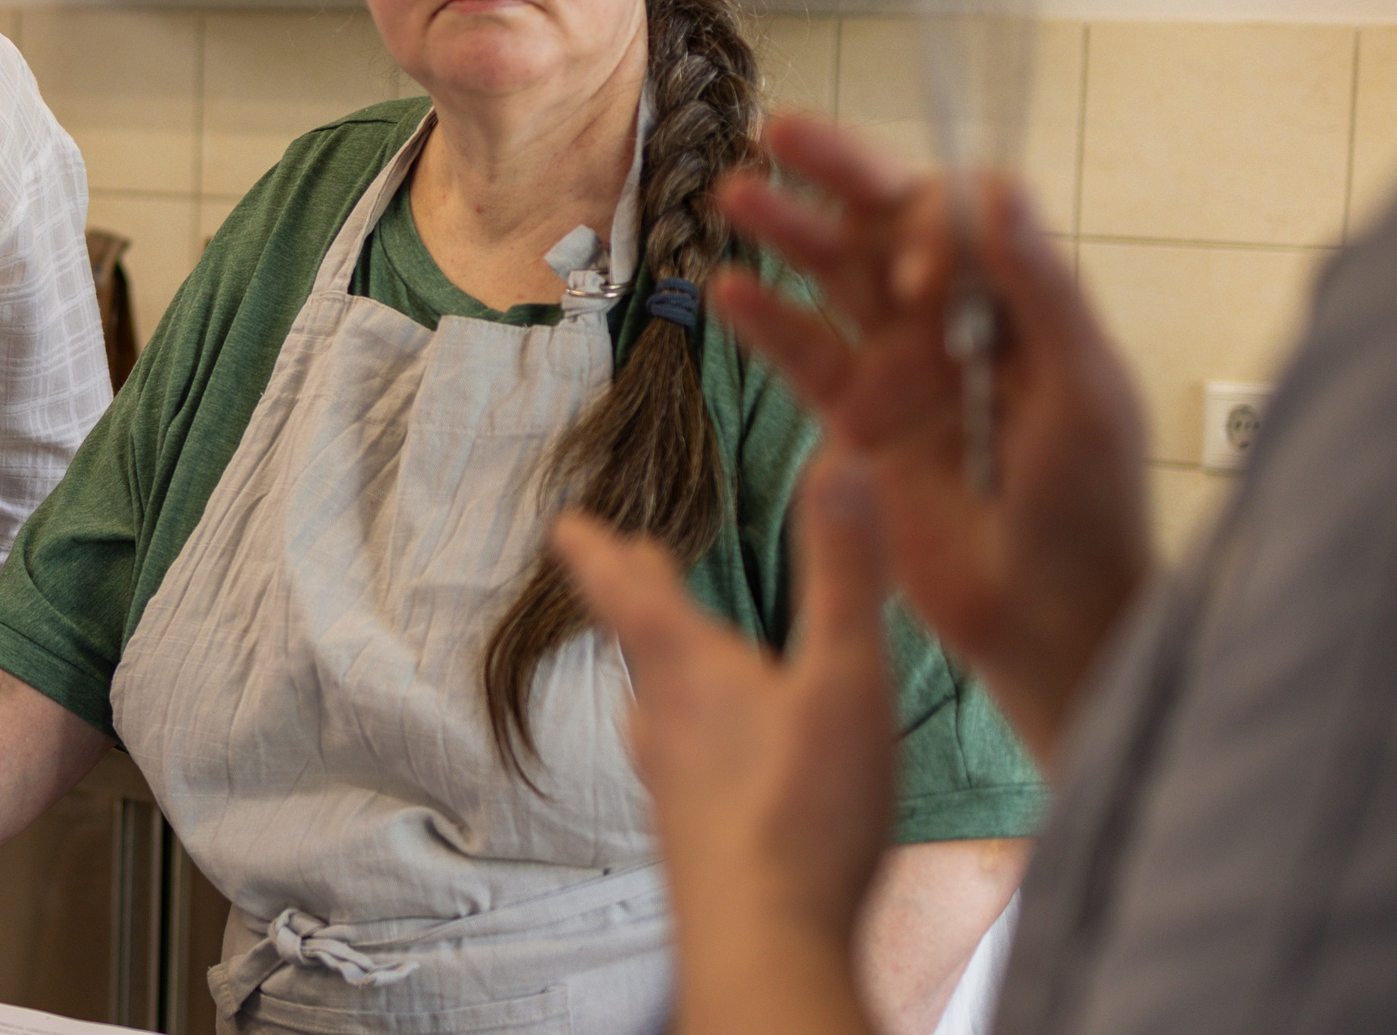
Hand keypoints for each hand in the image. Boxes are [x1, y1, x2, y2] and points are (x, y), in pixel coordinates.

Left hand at [556, 452, 890, 1034]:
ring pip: (658, 709)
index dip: (599, 549)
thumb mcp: (845, 679)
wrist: (766, 952)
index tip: (566, 520)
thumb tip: (842, 459)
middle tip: (623, 560)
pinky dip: (693, 737)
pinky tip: (718, 763)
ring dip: (662, 669)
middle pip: (642, 644)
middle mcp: (665, 724)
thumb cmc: (804, 815)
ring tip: (670, 655)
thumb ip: (844, 575)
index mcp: (689, 671)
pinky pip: (685, 766)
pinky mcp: (695, 839)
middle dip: (636, 596)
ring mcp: (673, 786)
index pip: (630, 590)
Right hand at [710, 114, 1150, 763]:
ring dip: (788, 231)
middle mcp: (956, 321)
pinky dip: (765, 320)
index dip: (936, 222)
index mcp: (1019, 303)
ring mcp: (901, 366)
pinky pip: (801, 353)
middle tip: (780, 132)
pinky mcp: (855, 418)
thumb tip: (1002, 186)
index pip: (961, 217)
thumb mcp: (1082, 393)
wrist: (1046, 618)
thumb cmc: (1089, 509)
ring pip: (834, 276)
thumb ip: (1041, 290)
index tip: (928, 278)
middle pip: (886, 224)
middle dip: (837, 173)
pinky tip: (728, 289)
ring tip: (737, 194)